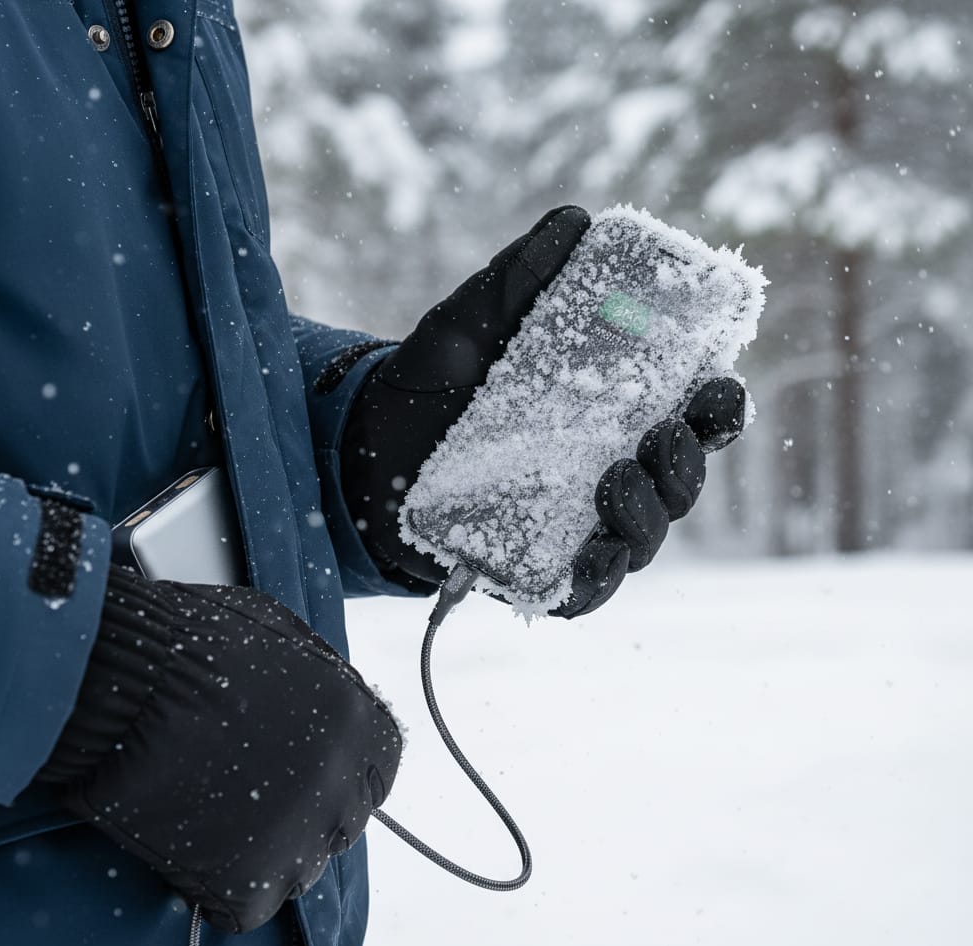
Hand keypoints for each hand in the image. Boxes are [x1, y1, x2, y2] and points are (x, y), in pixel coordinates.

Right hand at [37, 566, 400, 933]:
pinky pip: (248, 905)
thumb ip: (319, 679)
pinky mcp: (249, 886)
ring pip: (301, 869)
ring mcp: (300, 840)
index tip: (305, 771)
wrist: (124, 689)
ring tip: (214, 816)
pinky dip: (220, 887)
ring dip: (266, 851)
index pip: (378, 770)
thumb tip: (322, 695)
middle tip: (250, 793)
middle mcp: (344, 785)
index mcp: (361, 724)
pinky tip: (192, 844)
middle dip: (304, 810)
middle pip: (342, 821)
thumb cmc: (191, 646)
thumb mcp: (281, 637)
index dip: (339, 772)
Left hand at [340, 206, 746, 613]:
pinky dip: (599, 578)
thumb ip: (519, 279)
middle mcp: (607, 472)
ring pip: (644, 536)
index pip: (687, 415)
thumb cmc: (431, 385)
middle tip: (665, 430)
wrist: (364, 449)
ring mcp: (577, 525)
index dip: (716, 405)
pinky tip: (596, 550)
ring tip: (619, 475)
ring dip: (650, 511)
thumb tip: (574, 221)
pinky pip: (586, 589)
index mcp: (610, 415)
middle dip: (688, 459)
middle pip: (679, 478)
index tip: (717, 381)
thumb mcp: (470, 326)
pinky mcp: (538, 568)